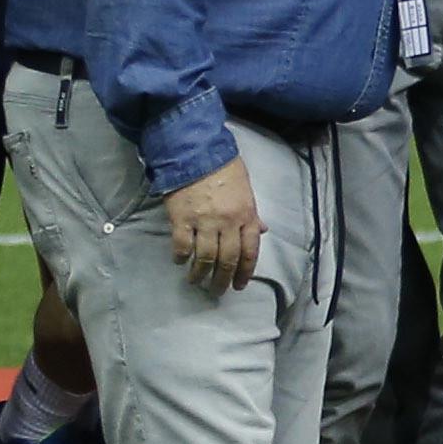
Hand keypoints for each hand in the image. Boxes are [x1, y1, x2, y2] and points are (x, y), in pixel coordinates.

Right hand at [165, 157, 265, 290]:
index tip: (240, 285)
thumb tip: (263, 231)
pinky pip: (182, 244)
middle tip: (218, 291)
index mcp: (247, 216)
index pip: (250, 251)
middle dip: (223, 279)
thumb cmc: (225, 169)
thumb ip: (253, 213)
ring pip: (205, 257)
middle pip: (228, 259)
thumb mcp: (247, 190)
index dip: (245, 271)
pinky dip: (181, 256)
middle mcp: (228, 223)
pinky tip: (180, 261)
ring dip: (200, 273)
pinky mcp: (181, 218)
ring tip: (196, 282)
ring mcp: (204, 221)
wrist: (196, 152)